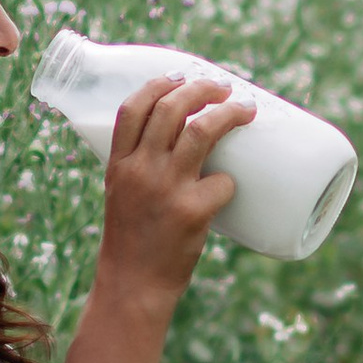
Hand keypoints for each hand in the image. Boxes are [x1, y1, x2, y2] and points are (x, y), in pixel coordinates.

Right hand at [97, 73, 255, 305]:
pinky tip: (229, 190)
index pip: (132, 109)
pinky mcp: (191, 211)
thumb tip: (191, 144)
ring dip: (229, 114)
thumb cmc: (133, 244)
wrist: (132, 288)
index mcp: (118, 165)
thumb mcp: (122, 197)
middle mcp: (139, 170)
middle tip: (224, 88)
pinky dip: (231, 183)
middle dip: (202, 89)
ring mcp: (165, 189)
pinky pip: (224, 183)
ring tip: (245, 109)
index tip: (180, 75)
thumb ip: (144, 169)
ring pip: (201, 131)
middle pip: (171, 109)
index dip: (158, 85)